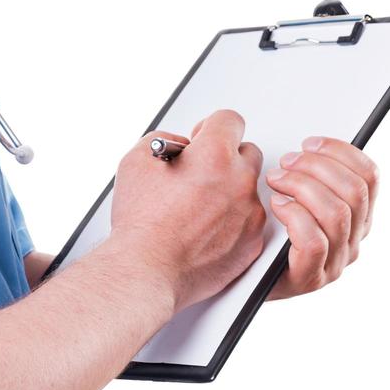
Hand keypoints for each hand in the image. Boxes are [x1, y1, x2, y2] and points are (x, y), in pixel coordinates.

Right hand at [109, 110, 268, 313]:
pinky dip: (233, 220)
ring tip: (198, 207)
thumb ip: (163, 140)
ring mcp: (250, 213)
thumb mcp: (136, 161)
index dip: (212, 126)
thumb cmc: (142, 222)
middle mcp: (239, 180)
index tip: (203, 137)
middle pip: (247, 151)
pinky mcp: (252, 241)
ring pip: (248, 188)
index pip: (230, 120)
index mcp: (214, 155)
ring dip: (230, 190)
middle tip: (200, 173)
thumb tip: (178, 146)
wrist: (148, 270)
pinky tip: (206, 228)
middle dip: (225, 157)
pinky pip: (250, 219)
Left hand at [264, 136, 379, 299]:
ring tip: (275, 180)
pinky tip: (277, 206)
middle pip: (354, 191)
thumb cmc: (268, 230)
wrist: (243, 275)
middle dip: (317, 166)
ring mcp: (334, 261)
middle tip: (286, 161)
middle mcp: (352, 239)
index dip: (341, 152)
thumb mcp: (298, 195)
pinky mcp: (310, 278)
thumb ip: (312, 173)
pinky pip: (315, 242)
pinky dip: (295, 217)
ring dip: (302, 186)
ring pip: (337, 214)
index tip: (310, 143)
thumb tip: (310, 144)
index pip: (369, 176)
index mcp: (357, 215)